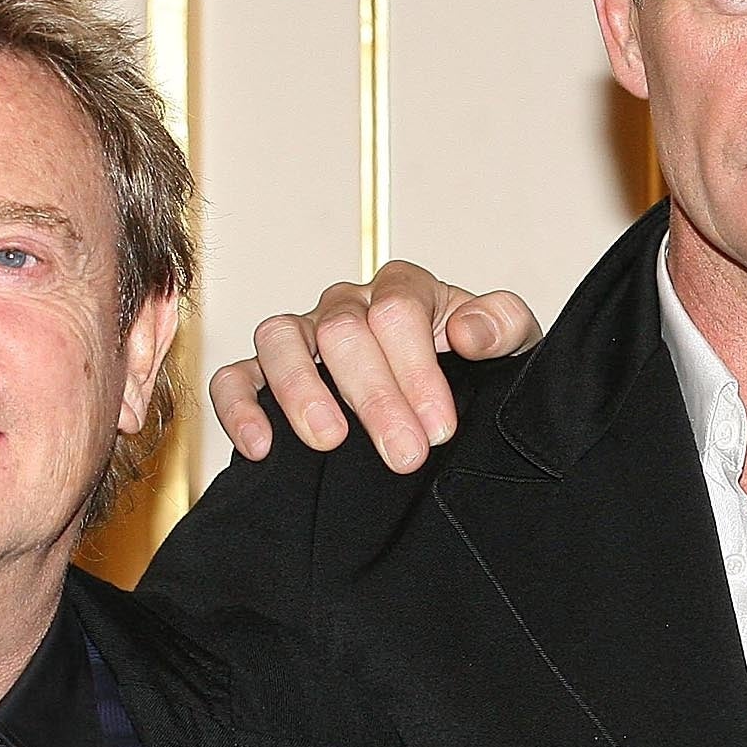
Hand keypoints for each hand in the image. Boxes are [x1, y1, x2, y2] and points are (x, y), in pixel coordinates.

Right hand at [209, 260, 540, 470]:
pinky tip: (261, 447)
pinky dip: (238, 406)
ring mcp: (303, 336)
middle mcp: (348, 305)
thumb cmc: (479, 370)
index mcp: (405, 290)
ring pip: (279, 337)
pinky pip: (234, 376)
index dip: (417, 370)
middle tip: (405, 455)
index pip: (398, 311)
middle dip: (375, 397)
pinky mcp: (266, 374)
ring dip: (302, 390)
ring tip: (330, 441)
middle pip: (343, 330)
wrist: (460, 399)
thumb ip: (502, 325)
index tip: (440, 428)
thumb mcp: (512, 346)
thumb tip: (467, 332)